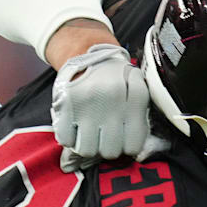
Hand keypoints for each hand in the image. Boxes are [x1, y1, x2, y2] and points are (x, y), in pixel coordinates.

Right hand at [51, 43, 149, 171]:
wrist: (88, 53)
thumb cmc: (115, 78)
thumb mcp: (137, 90)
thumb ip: (140, 120)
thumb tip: (134, 153)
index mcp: (133, 97)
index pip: (133, 145)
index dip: (128, 146)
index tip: (124, 140)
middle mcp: (111, 102)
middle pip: (110, 151)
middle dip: (108, 147)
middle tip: (105, 135)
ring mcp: (86, 105)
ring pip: (87, 150)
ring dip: (89, 145)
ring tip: (90, 132)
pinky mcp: (66, 105)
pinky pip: (66, 140)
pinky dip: (70, 137)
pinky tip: (76, 127)